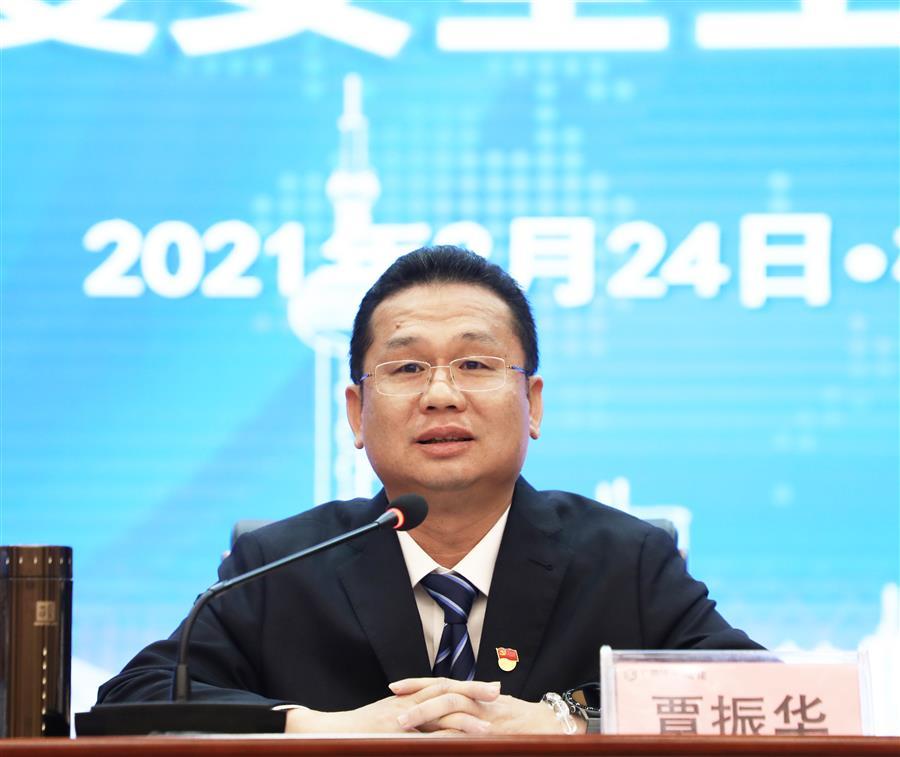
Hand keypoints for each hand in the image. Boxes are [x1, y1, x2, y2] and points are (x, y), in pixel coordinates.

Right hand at [284, 678, 501, 734]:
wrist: (331, 734)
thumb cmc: (359, 730)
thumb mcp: (389, 717)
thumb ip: (412, 716)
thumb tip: (434, 722)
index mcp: (409, 699)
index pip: (443, 686)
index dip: (467, 686)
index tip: (491, 688)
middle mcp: (408, 704)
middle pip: (446, 692)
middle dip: (473, 693)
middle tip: (498, 693)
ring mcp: (401, 720)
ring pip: (438, 714)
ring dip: (464, 720)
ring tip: (488, 726)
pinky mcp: (396, 736)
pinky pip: (424, 739)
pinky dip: (444, 740)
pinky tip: (460, 745)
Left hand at [389, 677, 585, 734]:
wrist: (552, 726)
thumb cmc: (520, 718)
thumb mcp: (492, 706)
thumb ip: (469, 703)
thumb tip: (442, 706)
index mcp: (476, 694)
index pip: (442, 684)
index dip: (418, 684)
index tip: (395, 687)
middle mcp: (480, 701)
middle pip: (444, 694)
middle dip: (416, 700)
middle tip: (393, 710)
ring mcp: (487, 718)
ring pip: (453, 712)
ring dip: (427, 719)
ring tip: (403, 727)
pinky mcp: (493, 734)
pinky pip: (466, 738)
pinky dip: (447, 740)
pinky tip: (430, 744)